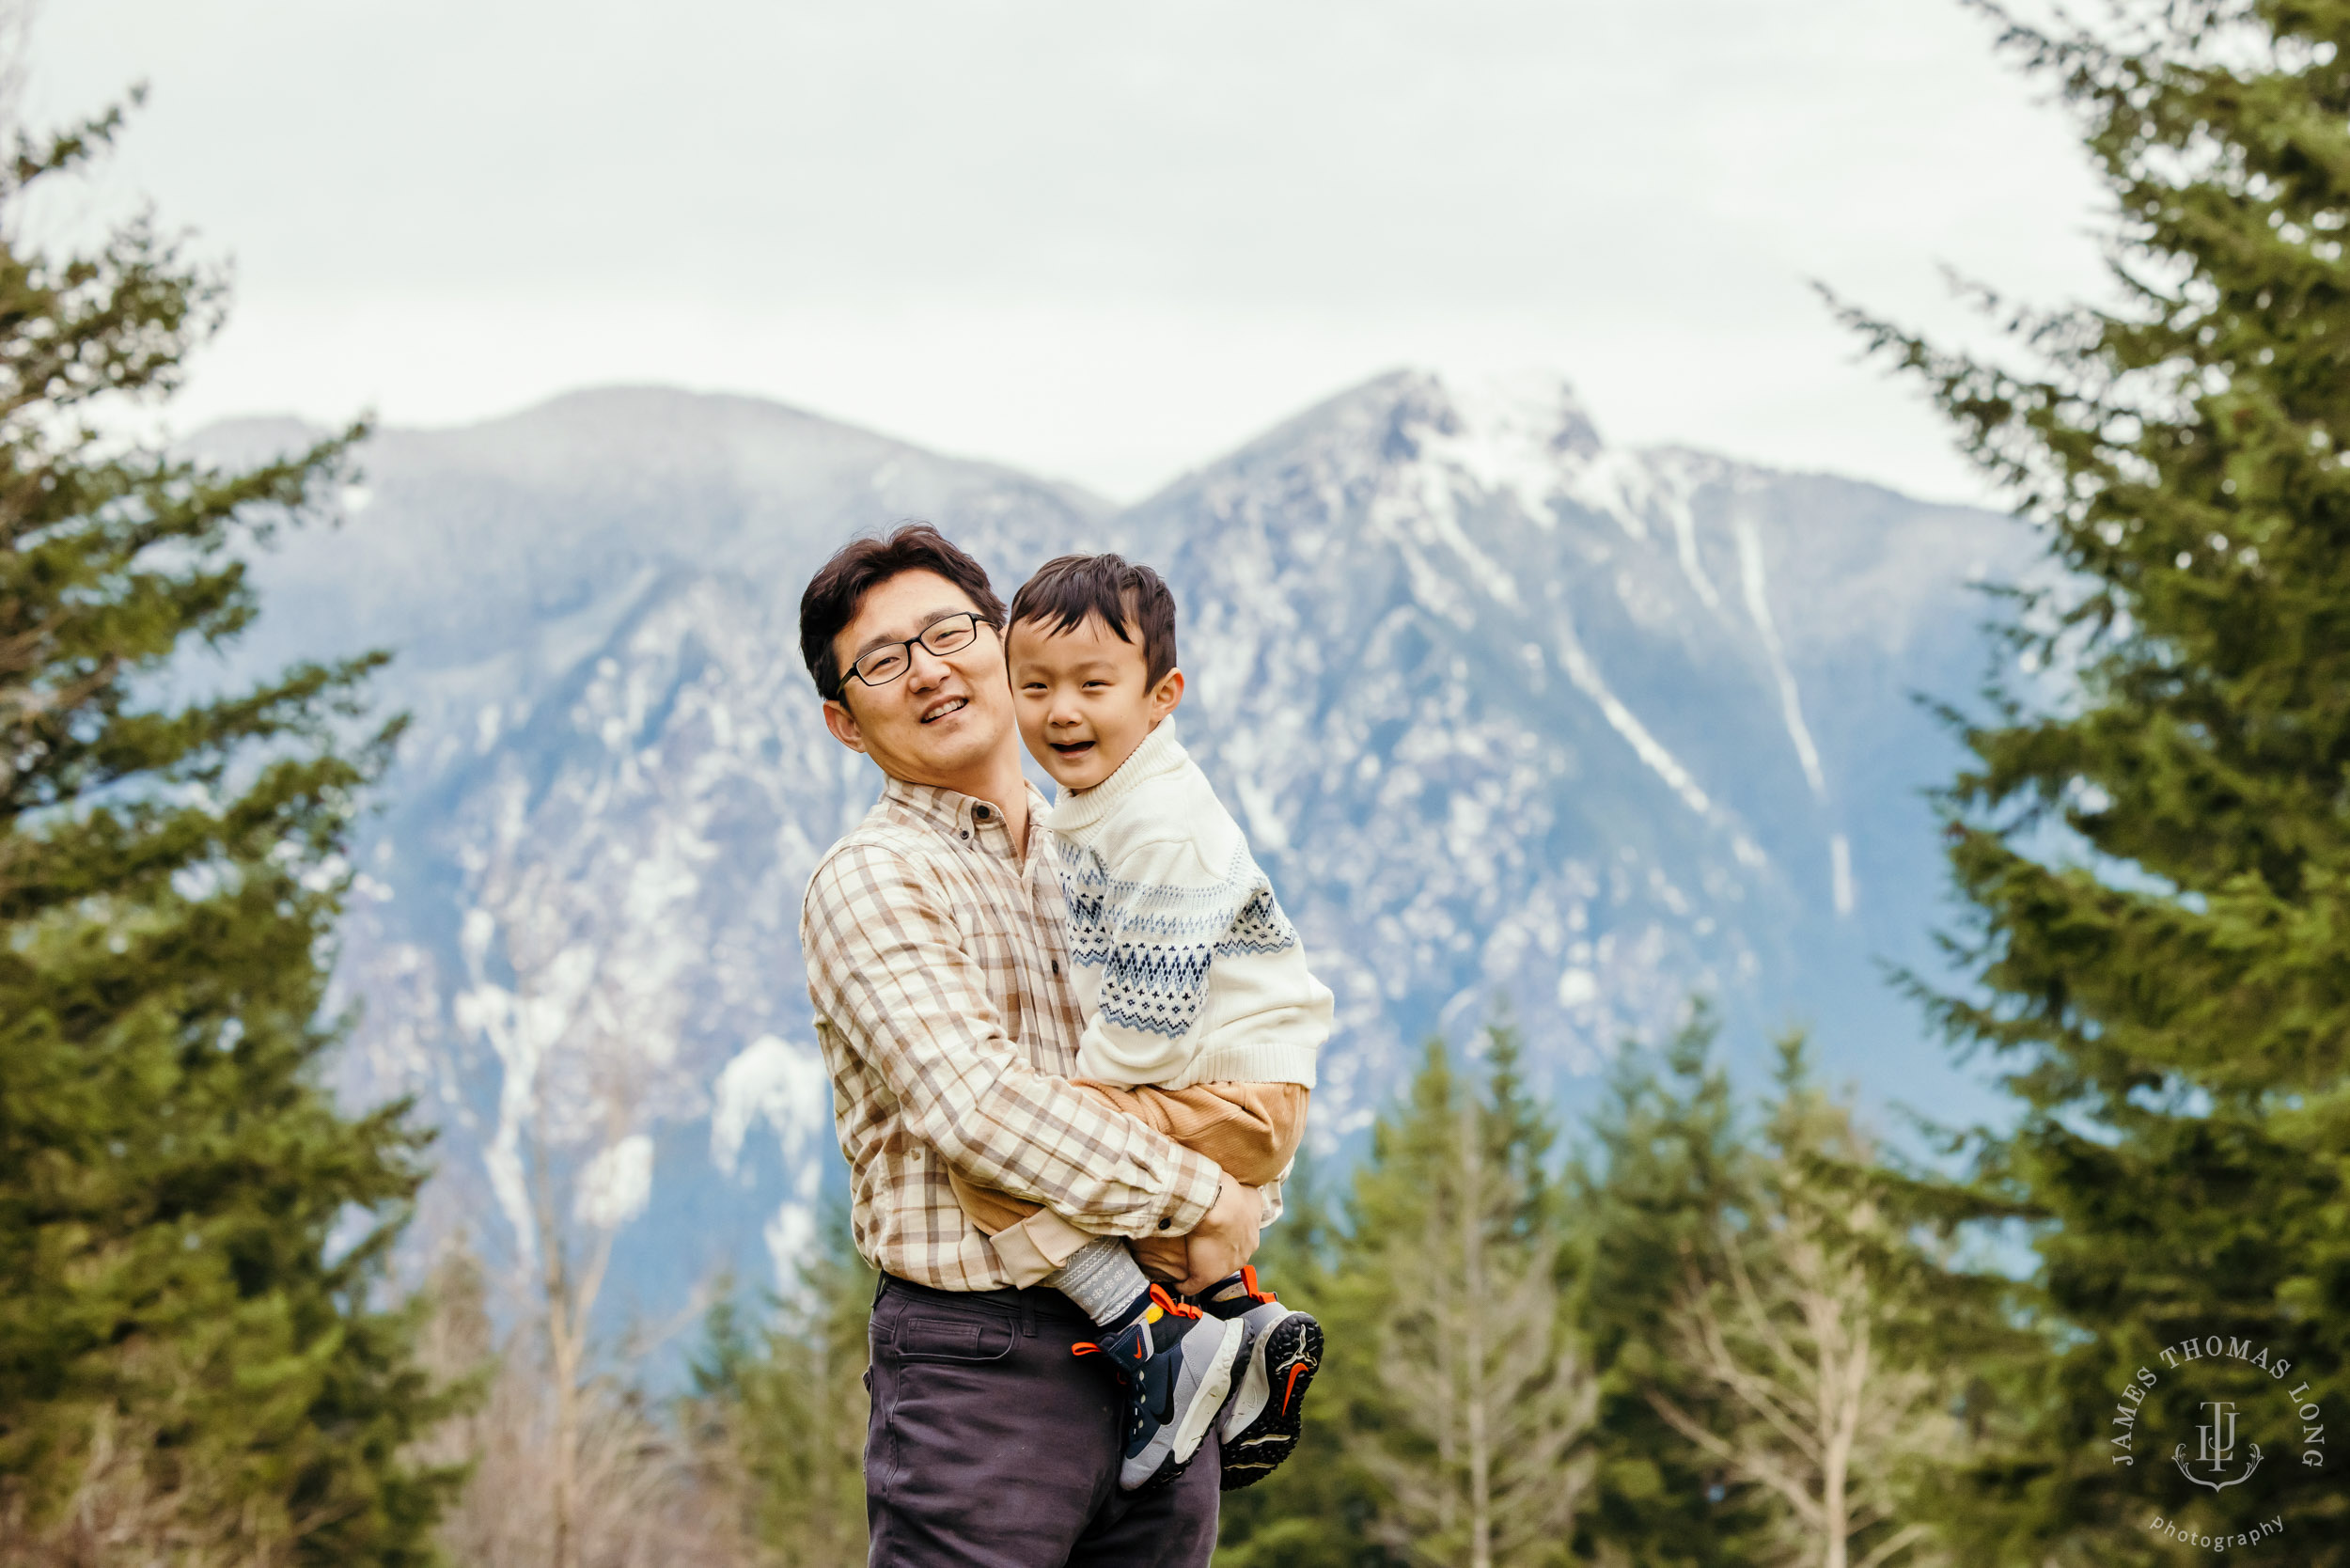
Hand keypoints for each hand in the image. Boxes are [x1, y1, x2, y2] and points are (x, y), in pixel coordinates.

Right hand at [1179, 1175, 1261, 1293]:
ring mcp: (1225, 1269)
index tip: (1210, 1233)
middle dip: (1213, 1253)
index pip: (1236, 1243)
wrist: (1218, 1204)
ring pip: (1210, 1271)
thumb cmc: (1230, 1194)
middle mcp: (1242, 1256)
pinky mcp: (1206, 1276)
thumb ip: (1249, 1202)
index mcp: (1251, 1239)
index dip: (1222, 1238)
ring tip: (1183, 1261)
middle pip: (1225, 1259)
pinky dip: (1184, 1284)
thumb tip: (1248, 1199)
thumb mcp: (1249, 1195)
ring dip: (1198, 1266)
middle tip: (1197, 1244)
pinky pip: (1192, 1285)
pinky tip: (1176, 1281)